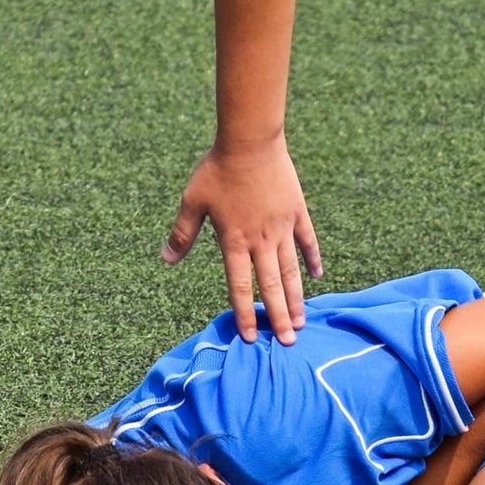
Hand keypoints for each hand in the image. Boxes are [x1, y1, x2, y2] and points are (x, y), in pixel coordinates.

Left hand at [162, 135, 322, 343]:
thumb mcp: (193, 201)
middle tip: (288, 342)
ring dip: (296, 297)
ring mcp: (282, 227)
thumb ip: (182, 233)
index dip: (244, 313)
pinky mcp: (297, 212)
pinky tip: (317, 275)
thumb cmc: (217, 169)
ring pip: (291, 270)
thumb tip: (166, 259)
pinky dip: (312, 259)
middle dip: (277, 317)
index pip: (240, 287)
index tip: (252, 337)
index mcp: (234, 241)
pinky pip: (307, 241)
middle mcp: (261, 240)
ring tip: (301, 321)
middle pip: (271, 286)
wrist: (250, 141)